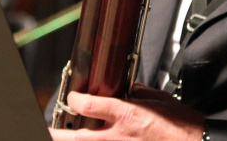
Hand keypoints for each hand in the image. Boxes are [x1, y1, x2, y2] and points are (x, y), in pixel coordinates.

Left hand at [48, 84, 204, 140]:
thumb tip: (127, 89)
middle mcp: (120, 136)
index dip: (76, 99)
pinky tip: (88, 140)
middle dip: (60, 135)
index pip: (92, 105)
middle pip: (80, 137)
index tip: (73, 97)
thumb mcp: (159, 99)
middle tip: (46, 131)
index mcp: (128, 115)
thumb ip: (138, 93)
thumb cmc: (180, 125)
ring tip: (60, 136)